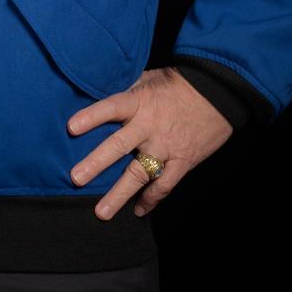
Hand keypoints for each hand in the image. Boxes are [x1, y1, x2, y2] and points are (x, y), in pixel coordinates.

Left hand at [68, 66, 232, 219]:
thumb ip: (126, 90)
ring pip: (140, 173)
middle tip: (77, 178)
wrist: (220, 94)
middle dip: (97, 163)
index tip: (71, 127)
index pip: (111, 108)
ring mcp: (166, 147)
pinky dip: (152, 198)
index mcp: (139, 102)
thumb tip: (101, 92)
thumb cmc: (179, 84)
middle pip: (119, 145)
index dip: (91, 117)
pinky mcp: (183, 161)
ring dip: (120, 193)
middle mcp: (149, 126)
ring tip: (102, 212)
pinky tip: (138, 210)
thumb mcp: (149, 78)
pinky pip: (165, 184)